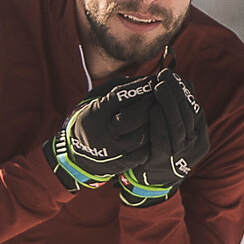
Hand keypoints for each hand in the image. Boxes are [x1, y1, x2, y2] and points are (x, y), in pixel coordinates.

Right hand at [49, 74, 155, 190]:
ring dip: (155, 121)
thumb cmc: (95, 116)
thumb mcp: (99, 97)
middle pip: (132, 117)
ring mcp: (113, 152)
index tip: (153, 79)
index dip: (139, 87)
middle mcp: (101, 135)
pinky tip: (157, 129)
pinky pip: (146, 151)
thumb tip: (150, 80)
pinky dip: (154, 138)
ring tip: (162, 111)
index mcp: (93, 115)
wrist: (80, 152)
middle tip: (161, 95)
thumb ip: (121, 87)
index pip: (118, 97)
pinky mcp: (123, 164)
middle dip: (150, 104)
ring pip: (143, 135)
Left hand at [119, 70, 208, 206]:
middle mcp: (193, 148)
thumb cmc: (162, 150)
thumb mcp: (175, 131)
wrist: (149, 184)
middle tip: (164, 75)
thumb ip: (181, 111)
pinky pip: (162, 140)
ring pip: (178, 126)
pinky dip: (158, 122)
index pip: (195, 110)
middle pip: (188, 115)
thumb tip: (187, 83)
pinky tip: (152, 107)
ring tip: (158, 86)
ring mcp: (178, 156)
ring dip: (168, 103)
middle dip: (176, 92)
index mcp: (200, 139)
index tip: (172, 75)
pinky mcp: (161, 162)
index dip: (184, 92)